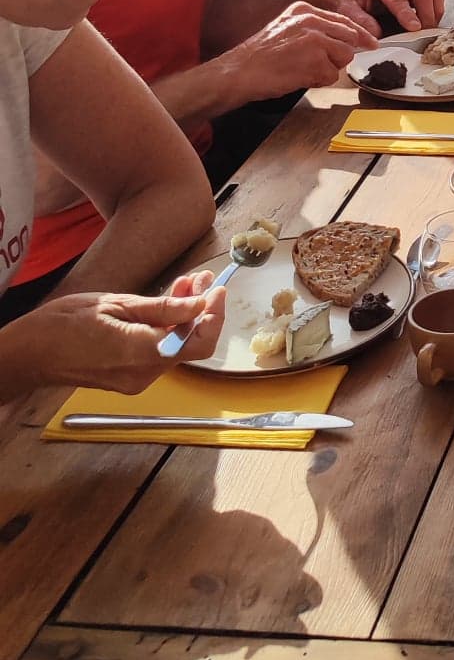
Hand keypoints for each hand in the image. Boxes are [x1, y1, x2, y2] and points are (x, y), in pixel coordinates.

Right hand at [12, 270, 227, 391]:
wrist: (31, 353)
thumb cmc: (66, 323)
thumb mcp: (118, 304)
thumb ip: (164, 308)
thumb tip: (201, 303)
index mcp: (141, 353)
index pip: (198, 341)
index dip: (215, 315)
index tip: (217, 288)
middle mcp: (144, 374)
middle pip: (190, 345)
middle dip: (203, 310)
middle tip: (202, 278)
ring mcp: (136, 380)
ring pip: (176, 348)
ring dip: (186, 317)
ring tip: (186, 283)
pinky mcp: (130, 379)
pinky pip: (160, 353)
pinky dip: (169, 329)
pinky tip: (167, 304)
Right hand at [225, 1, 373, 99]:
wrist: (239, 72)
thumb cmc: (260, 56)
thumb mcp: (287, 28)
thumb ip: (313, 29)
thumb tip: (341, 40)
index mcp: (304, 10)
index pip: (343, 20)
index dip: (359, 34)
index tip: (371, 42)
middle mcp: (311, 20)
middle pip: (348, 38)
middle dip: (339, 55)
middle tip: (319, 65)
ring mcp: (315, 40)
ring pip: (343, 58)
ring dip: (327, 69)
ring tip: (302, 70)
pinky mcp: (315, 60)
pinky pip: (332, 75)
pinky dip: (318, 81)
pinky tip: (298, 77)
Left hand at [334, 0, 444, 32]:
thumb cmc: (349, 1)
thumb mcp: (347, 11)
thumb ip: (361, 21)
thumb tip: (378, 34)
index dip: (408, 14)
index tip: (415, 28)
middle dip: (427, 14)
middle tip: (424, 33)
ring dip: (434, 10)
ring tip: (428, 28)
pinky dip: (436, 9)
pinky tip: (428, 22)